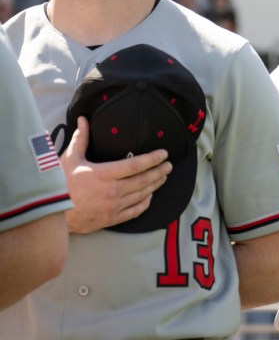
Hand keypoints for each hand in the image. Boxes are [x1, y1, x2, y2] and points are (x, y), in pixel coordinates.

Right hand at [61, 116, 172, 233]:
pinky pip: (134, 211)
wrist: (48, 214)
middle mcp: (112, 191)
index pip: (136, 164)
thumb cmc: (58, 184)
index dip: (153, 158)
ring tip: (163, 177)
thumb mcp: (69, 159)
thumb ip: (80, 139)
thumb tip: (83, 119)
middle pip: (144, 180)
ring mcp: (112, 207)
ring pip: (142, 195)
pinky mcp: (110, 219)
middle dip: (159, 171)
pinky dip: (145, 203)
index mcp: (103, 174)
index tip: (164, 154)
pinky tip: (149, 197)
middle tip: (169, 165)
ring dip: (155, 185)